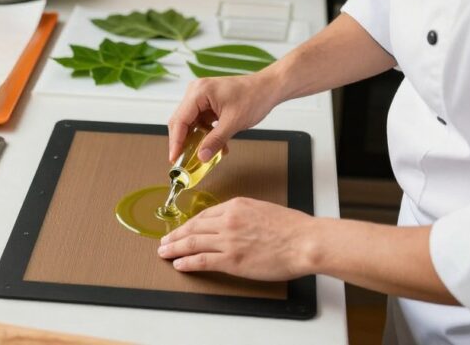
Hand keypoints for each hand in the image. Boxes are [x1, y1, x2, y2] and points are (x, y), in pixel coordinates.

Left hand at [157, 197, 315, 280]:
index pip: (204, 215)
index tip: (181, 229)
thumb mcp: (262, 209)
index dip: (188, 225)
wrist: (304, 241)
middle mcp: (228, 220)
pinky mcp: (231, 259)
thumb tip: (231, 222)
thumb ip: (242, 214)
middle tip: (164, 241)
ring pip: (192, 243)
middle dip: (175, 235)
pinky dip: (187, 262)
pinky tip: (179, 264)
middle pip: (193, 228)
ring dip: (174, 248)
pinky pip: (202, 260)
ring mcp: (228, 240)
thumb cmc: (291, 228)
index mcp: (235, 205)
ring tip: (165, 253)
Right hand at [167, 72, 279, 161]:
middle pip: (180, 121)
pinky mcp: (208, 103)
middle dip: (182, 142)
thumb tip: (201, 157)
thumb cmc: (254, 97)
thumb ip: (215, 140)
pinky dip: (205, 135)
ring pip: (190, 123)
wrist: (268, 88)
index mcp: (198, 92)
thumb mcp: (233, 122)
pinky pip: (200, 122)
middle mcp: (196, 92)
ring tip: (201, 155)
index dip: (175, 141)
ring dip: (196, 139)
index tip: (174, 159)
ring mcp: (201, 97)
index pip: (180, 120)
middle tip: (182, 161)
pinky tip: (215, 146)